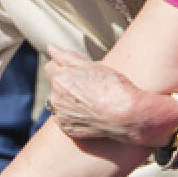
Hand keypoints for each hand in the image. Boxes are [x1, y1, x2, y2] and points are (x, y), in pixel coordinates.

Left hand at [45, 45, 177, 147]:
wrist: (127, 115)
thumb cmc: (112, 87)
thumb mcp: (91, 65)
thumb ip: (66, 56)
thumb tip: (50, 48)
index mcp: (59, 78)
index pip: (51, 67)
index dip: (65, 68)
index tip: (79, 72)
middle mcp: (55, 97)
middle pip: (55, 86)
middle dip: (66, 84)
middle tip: (89, 86)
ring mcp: (61, 115)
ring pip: (59, 102)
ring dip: (68, 100)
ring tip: (90, 101)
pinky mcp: (67, 129)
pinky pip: (65, 118)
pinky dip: (73, 115)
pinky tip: (90, 113)